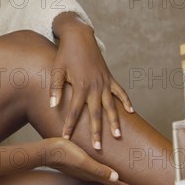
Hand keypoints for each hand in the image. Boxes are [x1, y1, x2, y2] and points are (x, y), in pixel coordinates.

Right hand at [44, 137, 143, 184]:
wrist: (46, 151)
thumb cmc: (63, 153)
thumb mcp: (83, 160)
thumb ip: (98, 169)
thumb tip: (116, 178)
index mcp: (94, 174)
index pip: (116, 184)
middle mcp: (91, 174)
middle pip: (113, 183)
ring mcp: (86, 171)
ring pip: (107, 177)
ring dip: (119, 180)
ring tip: (128, 180)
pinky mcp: (81, 164)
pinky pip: (99, 171)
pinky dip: (108, 172)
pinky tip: (108, 168)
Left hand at [51, 13, 132, 149]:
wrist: (80, 36)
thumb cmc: (65, 54)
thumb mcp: (57, 70)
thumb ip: (55, 88)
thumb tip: (53, 105)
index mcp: (80, 85)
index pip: (75, 111)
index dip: (70, 125)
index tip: (67, 139)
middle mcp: (95, 86)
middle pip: (96, 113)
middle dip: (96, 131)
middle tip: (97, 148)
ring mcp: (104, 82)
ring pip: (111, 105)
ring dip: (114, 121)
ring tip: (118, 136)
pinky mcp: (110, 77)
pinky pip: (120, 91)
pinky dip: (126, 101)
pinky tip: (131, 112)